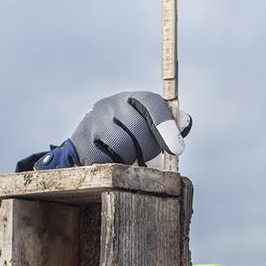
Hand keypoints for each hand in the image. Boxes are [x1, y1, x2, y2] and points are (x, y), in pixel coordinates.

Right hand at [35, 91, 191, 169]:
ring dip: (131, 160)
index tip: (177, 149)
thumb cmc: (129, 138)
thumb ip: (170, 126)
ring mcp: (93, 122)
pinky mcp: (81, 142)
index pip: (151, 103)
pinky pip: (104, 160)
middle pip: (138, 129)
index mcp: (132, 98)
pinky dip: (113, 167)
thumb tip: (185, 122)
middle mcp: (111, 105)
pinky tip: (114, 164)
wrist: (88, 146)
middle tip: (147, 158)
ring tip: (129, 160)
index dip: (165, 124)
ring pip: (122, 147)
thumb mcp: (150, 129)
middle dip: (149, 149)